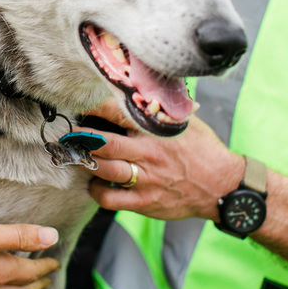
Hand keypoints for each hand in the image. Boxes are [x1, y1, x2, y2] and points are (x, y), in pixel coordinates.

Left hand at [84, 97, 243, 221]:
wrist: (222, 185)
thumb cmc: (203, 150)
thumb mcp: (187, 123)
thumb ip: (164, 109)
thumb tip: (150, 87)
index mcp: (156, 130)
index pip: (119, 113)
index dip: (95, 108)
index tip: (80, 104)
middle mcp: (148, 153)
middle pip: (104, 143)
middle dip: (80, 138)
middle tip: (65, 134)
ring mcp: (146, 178)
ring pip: (104, 169)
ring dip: (85, 162)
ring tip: (74, 156)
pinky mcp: (145, 201)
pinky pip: (110, 199)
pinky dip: (96, 191)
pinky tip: (95, 183)